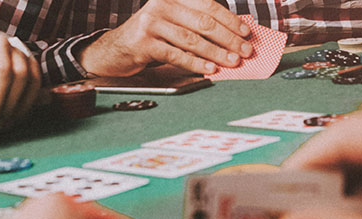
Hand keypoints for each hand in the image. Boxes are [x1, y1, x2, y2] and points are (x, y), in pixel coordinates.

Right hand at [80, 0, 252, 76]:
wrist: (116, 50)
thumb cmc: (152, 37)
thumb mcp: (174, 23)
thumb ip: (198, 24)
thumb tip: (234, 36)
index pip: (208, 5)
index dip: (230, 20)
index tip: (246, 33)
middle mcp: (162, 5)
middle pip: (203, 22)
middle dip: (228, 38)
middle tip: (245, 51)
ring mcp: (151, 23)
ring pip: (192, 39)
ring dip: (216, 52)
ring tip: (232, 61)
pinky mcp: (143, 43)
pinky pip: (176, 54)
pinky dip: (195, 63)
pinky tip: (209, 69)